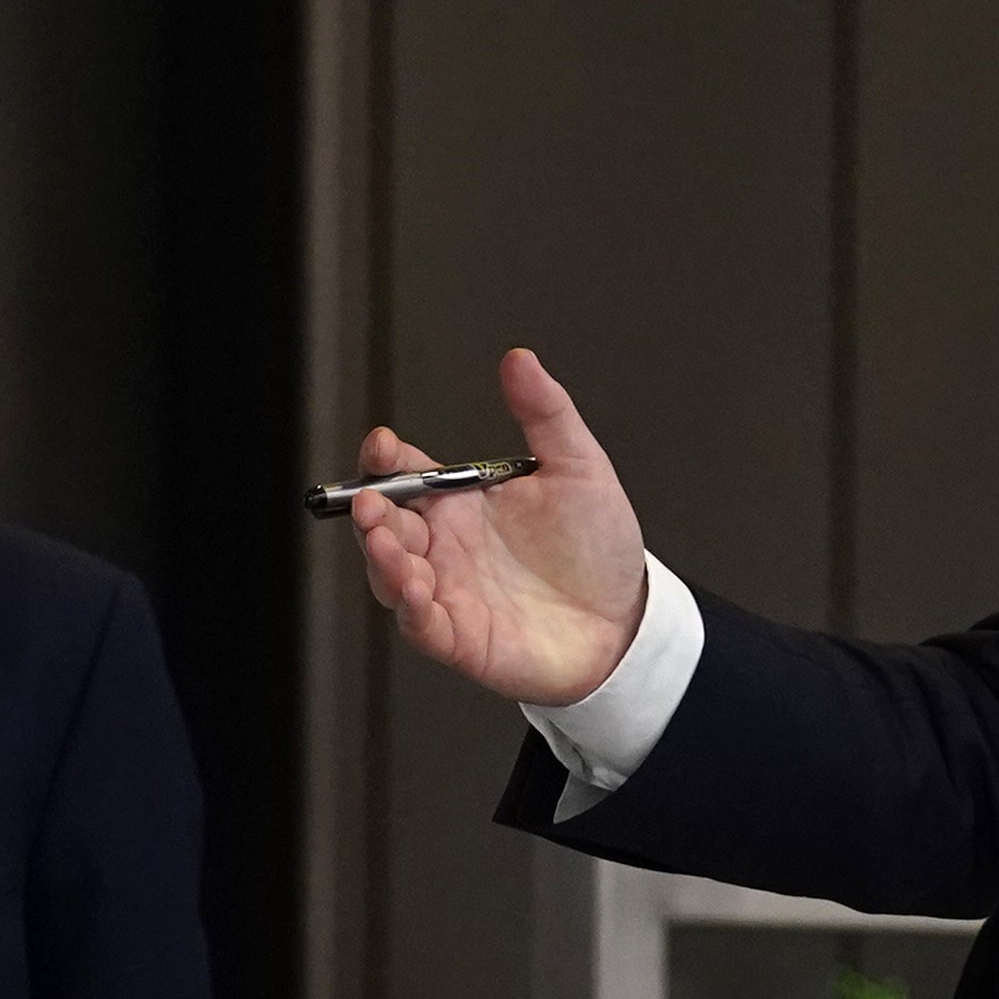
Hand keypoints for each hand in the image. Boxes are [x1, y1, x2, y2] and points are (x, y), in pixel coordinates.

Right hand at [350, 349, 651, 705]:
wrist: (628, 617)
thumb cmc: (597, 547)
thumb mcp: (578, 468)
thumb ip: (547, 414)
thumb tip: (520, 359)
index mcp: (461, 503)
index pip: (405, 475)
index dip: (386, 460)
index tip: (383, 444)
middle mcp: (445, 547)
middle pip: (385, 524)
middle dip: (370, 510)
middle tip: (370, 499)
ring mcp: (448, 593)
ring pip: (391, 575)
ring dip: (382, 558)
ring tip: (385, 540)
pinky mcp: (461, 638)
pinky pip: (421, 625)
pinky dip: (410, 608)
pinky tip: (413, 589)